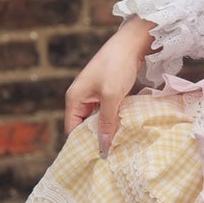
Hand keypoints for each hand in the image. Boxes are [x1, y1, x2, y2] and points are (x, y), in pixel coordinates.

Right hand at [65, 21, 151, 153]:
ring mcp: (94, 95)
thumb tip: (103, 146)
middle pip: (85, 126)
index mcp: (74, 98)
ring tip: (119, 146)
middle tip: (112, 156)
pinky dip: (115, 119)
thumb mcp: (111, 96)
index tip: (97, 159)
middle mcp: (81, 98)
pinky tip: (125, 129)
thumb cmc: (117, 66)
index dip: (83, 144)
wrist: (131, 43)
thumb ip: (107, 121)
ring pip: (98, 119)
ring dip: (108, 129)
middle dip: (97, 138)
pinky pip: (107, 112)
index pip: (72, 129)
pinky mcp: (106, 92)